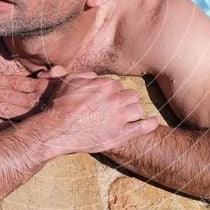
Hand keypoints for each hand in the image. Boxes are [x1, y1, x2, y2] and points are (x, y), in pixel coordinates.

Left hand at [0, 67, 93, 130]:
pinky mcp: (42, 132)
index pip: (19, 83)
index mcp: (47, 90)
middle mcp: (40, 103)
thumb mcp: (80, 84)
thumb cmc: (92, 102)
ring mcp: (39, 119)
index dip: (0, 81)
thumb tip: (46, 71)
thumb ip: (61, 76)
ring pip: (9, 112)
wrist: (106, 126)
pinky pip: (17, 129)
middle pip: (9, 96)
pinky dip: (0, 127)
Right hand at [24, 73, 158, 158]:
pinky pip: (143, 127)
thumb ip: (85, 75)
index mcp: (106, 84)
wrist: (57, 129)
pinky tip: (153, 122)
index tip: (108, 100)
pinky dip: (150, 124)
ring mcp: (119, 117)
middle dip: (126, 101)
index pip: (118, 85)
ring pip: (138, 109)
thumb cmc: (60, 105)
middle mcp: (115, 98)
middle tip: (119, 108)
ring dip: (134, 112)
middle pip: (131, 95)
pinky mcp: (120, 134)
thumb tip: (95, 76)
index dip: (113, 93)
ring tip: (129, 117)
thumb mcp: (69, 81)